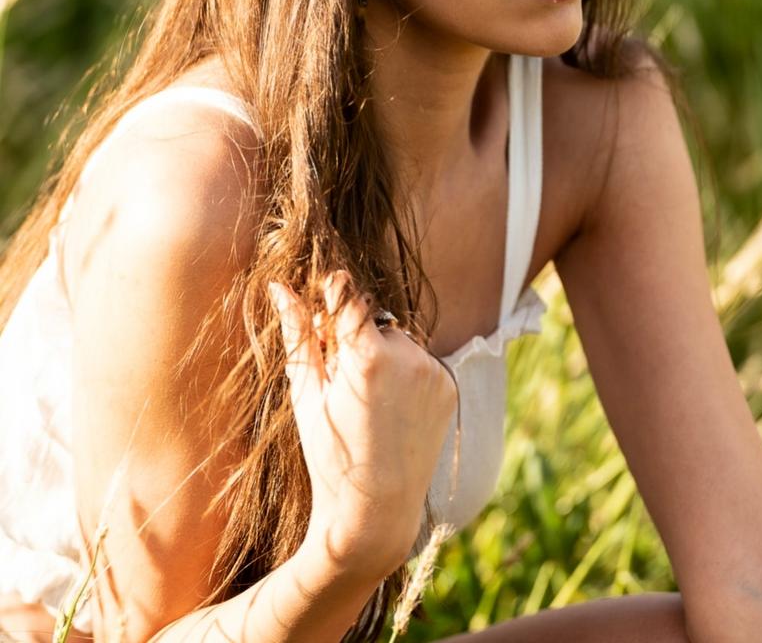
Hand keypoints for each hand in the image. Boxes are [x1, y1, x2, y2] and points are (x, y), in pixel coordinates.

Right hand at [268, 273, 456, 579]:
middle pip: (372, 321)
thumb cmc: (329, 453)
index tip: (323, 305)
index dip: (332, 296)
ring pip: (398, 341)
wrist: (376, 511)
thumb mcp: (306, 394)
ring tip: (368, 404)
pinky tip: (391, 412)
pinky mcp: (448, 387)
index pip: (348, 294)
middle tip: (340, 380)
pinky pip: (420, 363)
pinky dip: (404, 376)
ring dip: (382, 356)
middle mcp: (408, 357)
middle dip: (356, 338)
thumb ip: (297, 334)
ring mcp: (433, 372)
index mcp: (367, 356)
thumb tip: (278, 285)